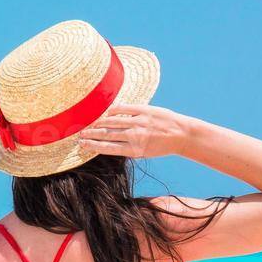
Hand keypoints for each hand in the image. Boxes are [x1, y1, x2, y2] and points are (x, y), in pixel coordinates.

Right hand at [77, 104, 192, 158]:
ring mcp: (139, 122)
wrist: (181, 134)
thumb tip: (109, 143)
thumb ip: (128, 147)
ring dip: (99, 123)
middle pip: (107, 135)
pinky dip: (113, 111)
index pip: (108, 148)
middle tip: (80, 134)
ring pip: (112, 122)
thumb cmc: (162, 145)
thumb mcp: (145, 152)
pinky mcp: (144, 110)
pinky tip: (107, 113)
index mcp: (135, 149)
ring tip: (90, 125)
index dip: (93, 146)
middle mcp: (135, 136)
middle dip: (91, 134)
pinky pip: (123, 109)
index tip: (82, 144)